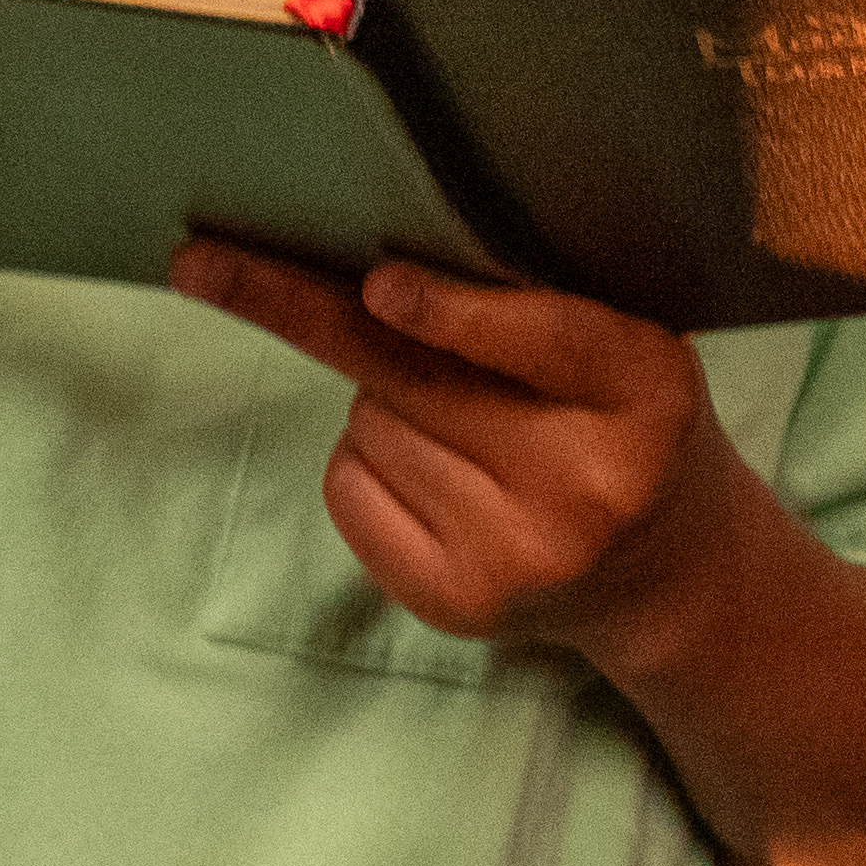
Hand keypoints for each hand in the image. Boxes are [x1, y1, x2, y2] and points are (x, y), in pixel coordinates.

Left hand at [171, 243, 756, 653]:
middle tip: (198, 263)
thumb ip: (544, 310)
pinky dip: (361, 458)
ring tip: (457, 422)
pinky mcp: (456, 602)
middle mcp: (586, 484)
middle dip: (298, 309)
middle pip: (416, 382)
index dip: (459, 316)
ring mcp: (516, 554)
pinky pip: (348, 489)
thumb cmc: (627, 424)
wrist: (667, 574)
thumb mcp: (630, 352)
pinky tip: (427, 469)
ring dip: (380, 400)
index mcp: (647, 395)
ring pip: (372, 426)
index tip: (379, 287)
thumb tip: (379, 275)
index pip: (549, 345)